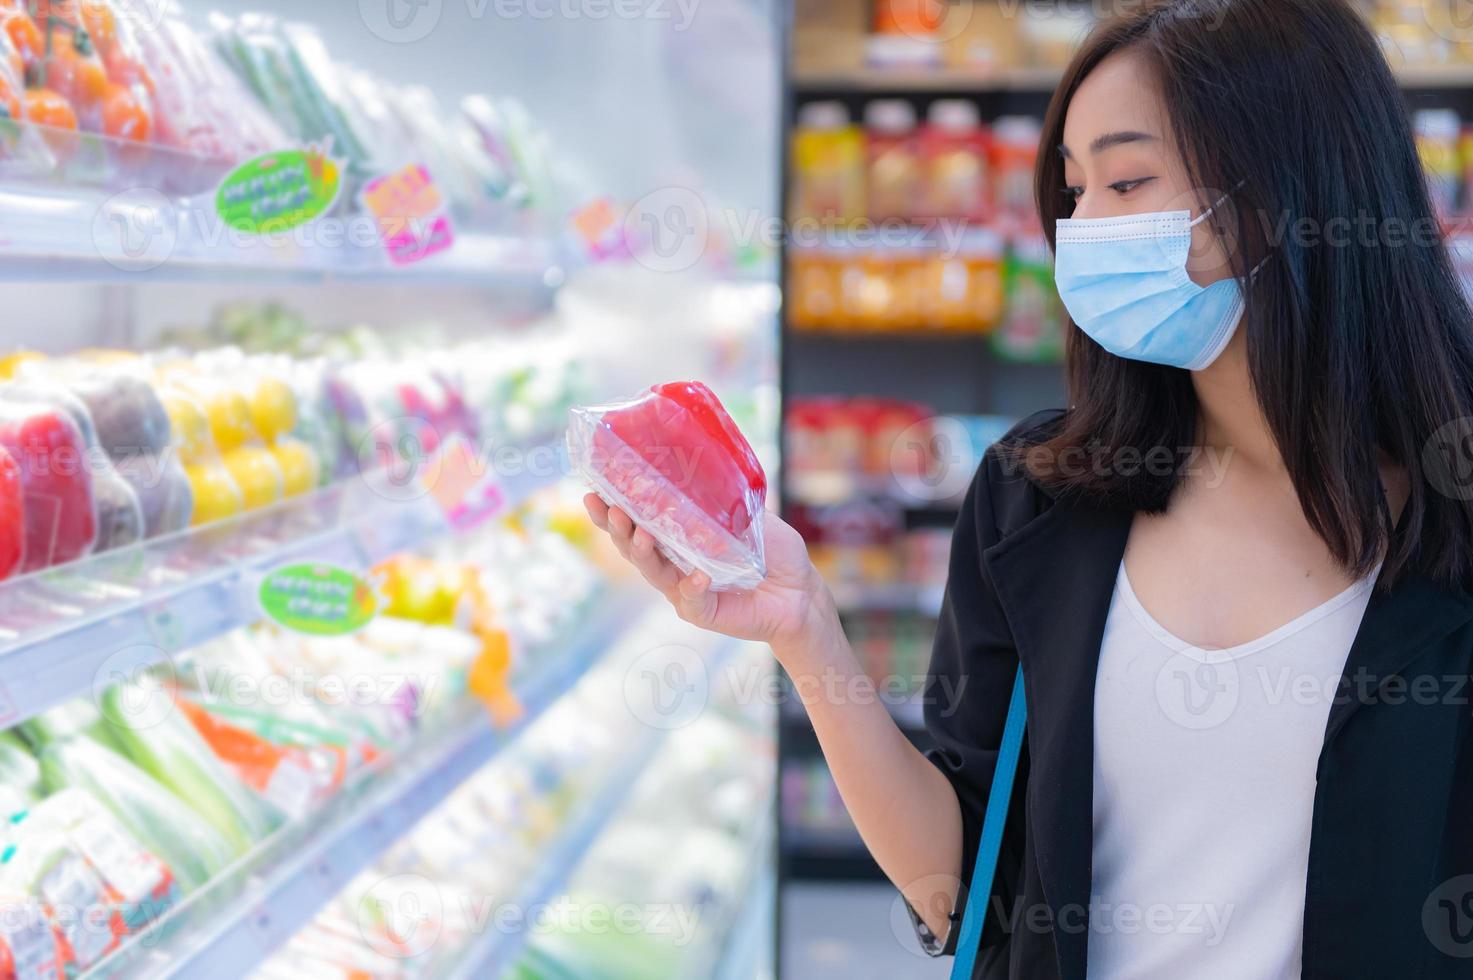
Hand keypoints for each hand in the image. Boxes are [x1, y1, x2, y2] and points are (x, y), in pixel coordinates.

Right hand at [583, 493, 837, 656]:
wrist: (800, 589)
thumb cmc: (771, 552)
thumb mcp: (745, 512)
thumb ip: (721, 494)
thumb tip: (697, 458)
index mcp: (675, 539)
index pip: (636, 523)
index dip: (611, 509)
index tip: (593, 488)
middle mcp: (672, 565)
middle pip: (633, 548)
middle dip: (617, 528)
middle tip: (610, 507)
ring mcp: (684, 590)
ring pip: (654, 573)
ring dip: (644, 552)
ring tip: (640, 532)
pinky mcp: (704, 611)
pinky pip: (693, 600)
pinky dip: (693, 587)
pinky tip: (697, 575)